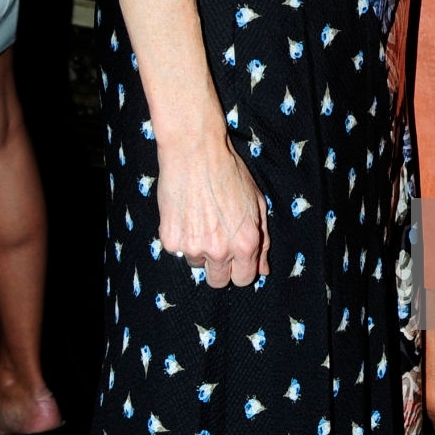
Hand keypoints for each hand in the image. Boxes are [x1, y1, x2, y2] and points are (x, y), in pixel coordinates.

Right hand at [157, 131, 270, 287]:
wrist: (196, 153)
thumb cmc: (230, 173)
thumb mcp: (257, 204)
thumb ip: (262, 241)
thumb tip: (262, 269)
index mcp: (245, 244)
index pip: (244, 279)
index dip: (240, 269)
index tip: (236, 260)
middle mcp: (220, 250)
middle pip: (218, 281)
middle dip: (219, 268)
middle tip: (216, 243)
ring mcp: (193, 247)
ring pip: (197, 264)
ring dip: (199, 249)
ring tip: (200, 219)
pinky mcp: (171, 240)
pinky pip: (178, 250)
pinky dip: (181, 238)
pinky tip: (185, 214)